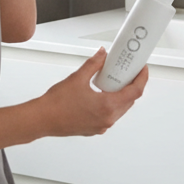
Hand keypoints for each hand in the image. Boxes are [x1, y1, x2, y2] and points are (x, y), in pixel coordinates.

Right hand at [33, 48, 148, 136]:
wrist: (41, 119)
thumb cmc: (56, 104)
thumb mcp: (78, 78)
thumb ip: (94, 64)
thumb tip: (103, 55)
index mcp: (107, 106)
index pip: (135, 92)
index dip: (142, 79)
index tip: (142, 70)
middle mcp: (107, 119)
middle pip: (129, 101)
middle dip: (132, 85)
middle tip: (128, 72)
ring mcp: (101, 126)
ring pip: (120, 109)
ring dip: (121, 95)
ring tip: (115, 82)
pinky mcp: (94, 129)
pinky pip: (110, 115)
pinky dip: (111, 104)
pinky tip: (102, 94)